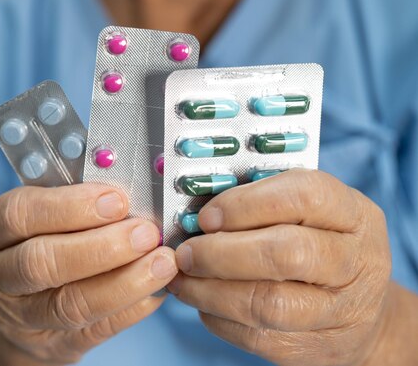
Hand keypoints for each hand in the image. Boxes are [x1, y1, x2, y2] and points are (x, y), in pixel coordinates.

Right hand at [0, 184, 176, 364]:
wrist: (14, 313)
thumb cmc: (33, 245)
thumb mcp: (36, 216)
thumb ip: (70, 202)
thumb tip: (129, 190)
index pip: (20, 215)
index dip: (69, 207)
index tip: (116, 200)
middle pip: (41, 263)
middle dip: (101, 247)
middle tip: (146, 233)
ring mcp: (19, 318)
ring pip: (69, 304)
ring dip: (124, 282)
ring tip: (162, 262)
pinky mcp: (51, 346)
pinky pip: (95, 331)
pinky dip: (130, 309)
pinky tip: (156, 291)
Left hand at [167, 169, 392, 365]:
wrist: (361, 312)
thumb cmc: (321, 246)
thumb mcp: (310, 213)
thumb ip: (264, 204)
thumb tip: (200, 214)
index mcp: (355, 215)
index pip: (304, 196)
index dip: (245, 204)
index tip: (206, 216)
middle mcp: (357, 262)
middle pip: (286, 253)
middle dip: (221, 252)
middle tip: (185, 252)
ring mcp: (341, 311)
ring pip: (268, 303)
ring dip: (211, 290)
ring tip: (183, 278)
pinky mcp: (317, 349)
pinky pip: (257, 336)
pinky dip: (219, 318)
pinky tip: (203, 301)